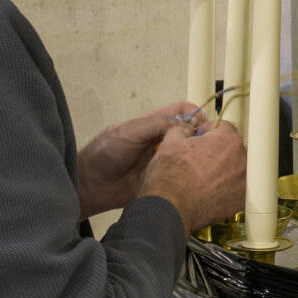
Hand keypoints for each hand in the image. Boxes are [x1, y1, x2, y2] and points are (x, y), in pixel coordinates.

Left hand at [77, 103, 209, 215]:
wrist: (91, 185)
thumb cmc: (105, 153)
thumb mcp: (129, 131)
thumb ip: (156, 123)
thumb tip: (186, 124)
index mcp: (155, 123)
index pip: (183, 112)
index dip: (195, 114)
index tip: (200, 123)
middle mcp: (163, 140)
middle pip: (191, 132)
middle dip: (202, 135)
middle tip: (205, 144)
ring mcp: (165, 160)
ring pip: (190, 154)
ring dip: (198, 155)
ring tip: (202, 160)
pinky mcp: (165, 179)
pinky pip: (183, 175)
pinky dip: (192, 174)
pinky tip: (194, 176)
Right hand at [138, 114, 247, 234]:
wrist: (170, 208)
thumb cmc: (170, 178)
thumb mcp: (170, 142)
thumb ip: (183, 129)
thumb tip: (186, 129)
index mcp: (227, 140)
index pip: (224, 127)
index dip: (209, 132)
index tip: (201, 139)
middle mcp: (241, 159)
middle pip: (231, 149)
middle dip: (217, 152)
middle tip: (199, 161)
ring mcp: (243, 182)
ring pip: (234, 169)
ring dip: (223, 171)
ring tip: (203, 178)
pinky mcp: (240, 201)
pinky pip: (236, 189)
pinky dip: (226, 189)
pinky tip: (209, 192)